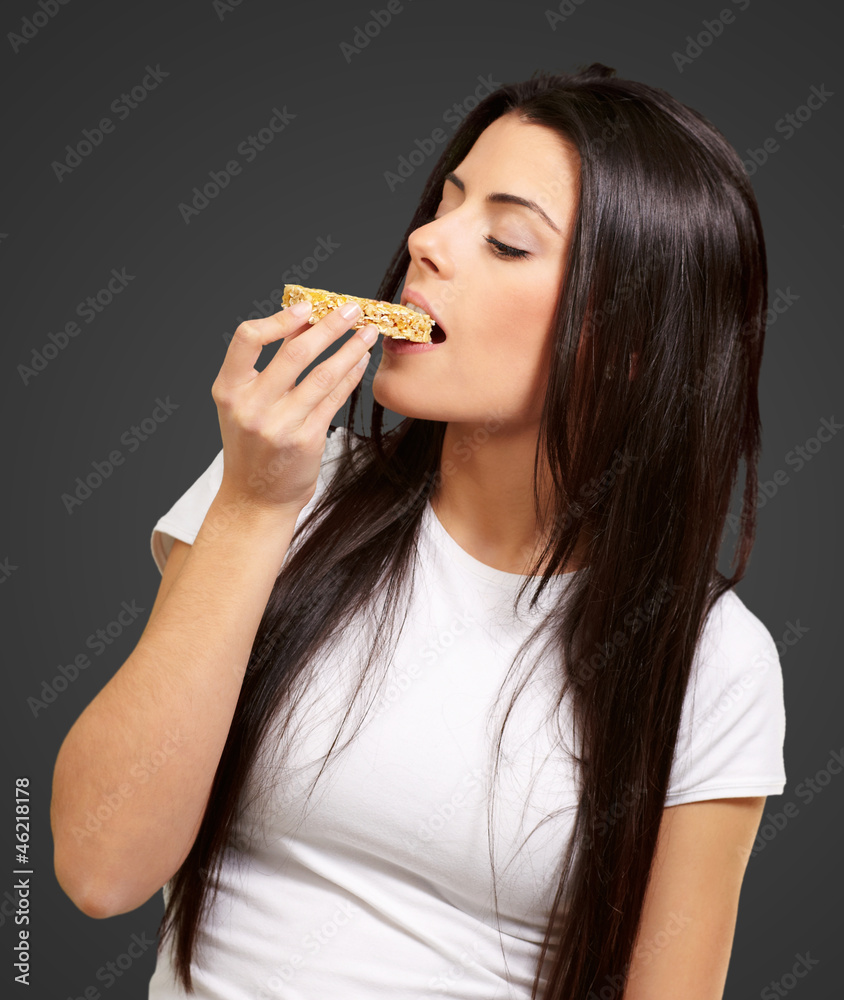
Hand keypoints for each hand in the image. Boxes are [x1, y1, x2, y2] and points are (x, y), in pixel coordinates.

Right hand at [211, 299, 376, 512]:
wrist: (255, 498)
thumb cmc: (253, 445)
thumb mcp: (246, 404)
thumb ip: (269, 365)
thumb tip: (303, 321)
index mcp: (229, 390)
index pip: (247, 339)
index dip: (280, 319)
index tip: (308, 307)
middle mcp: (250, 407)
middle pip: (294, 354)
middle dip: (328, 326)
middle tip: (351, 309)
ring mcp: (279, 425)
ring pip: (322, 375)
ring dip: (350, 349)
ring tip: (368, 333)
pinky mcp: (306, 440)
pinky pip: (334, 399)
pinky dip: (351, 376)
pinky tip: (361, 362)